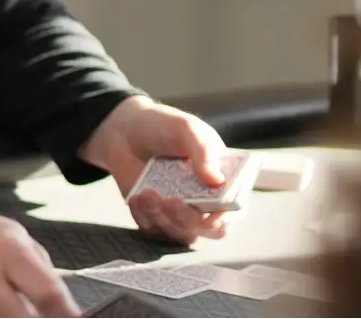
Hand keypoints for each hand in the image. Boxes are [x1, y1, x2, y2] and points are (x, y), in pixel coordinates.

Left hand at [79, 97, 234, 245]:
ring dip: (164, 217)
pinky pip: (154, 231)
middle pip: (208, 229)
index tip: (211, 214)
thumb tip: (217, 180)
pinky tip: (138, 197)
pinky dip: (145, 218)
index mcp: (222, 180)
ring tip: (147, 193)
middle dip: (190, 221)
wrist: (125, 130)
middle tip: (172, 200)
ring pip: (180, 233)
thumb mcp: (187, 129)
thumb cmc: (164, 127)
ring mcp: (179, 212)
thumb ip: (203, 152)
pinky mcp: (155, 216)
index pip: (234, 209)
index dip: (226, 217)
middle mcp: (205, 201)